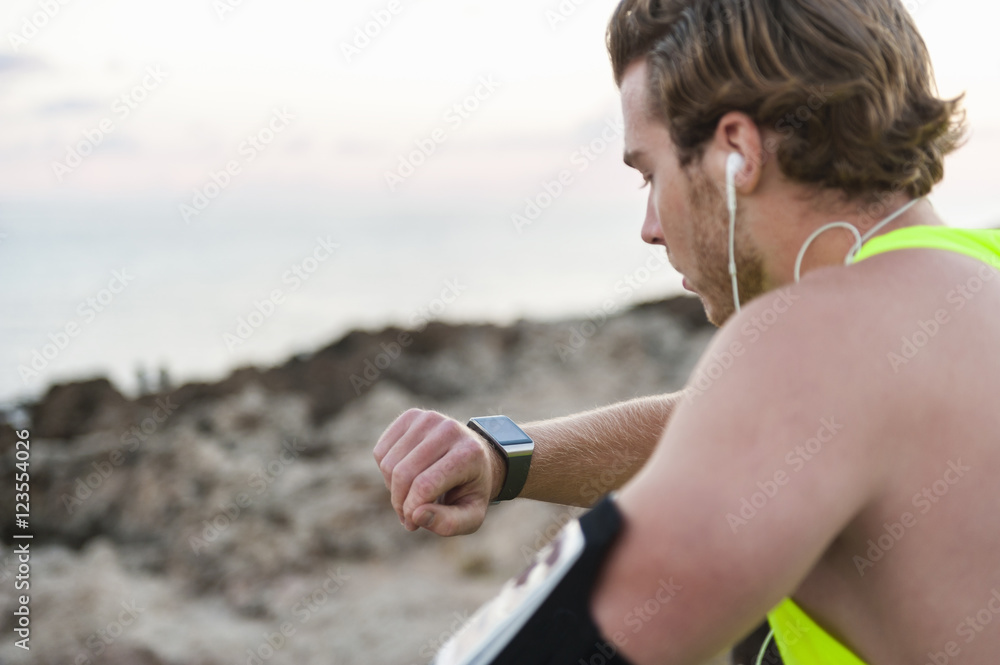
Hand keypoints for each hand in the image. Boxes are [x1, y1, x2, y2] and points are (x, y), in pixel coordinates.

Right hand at [373, 409, 505, 535]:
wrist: (475, 458)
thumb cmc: (471, 490)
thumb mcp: (471, 516)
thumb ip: (449, 524)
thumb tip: (416, 515)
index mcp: (469, 454)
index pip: (425, 485)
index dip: (411, 509)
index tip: (413, 523)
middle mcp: (449, 430)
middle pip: (403, 474)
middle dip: (400, 503)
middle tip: (409, 516)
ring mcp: (429, 419)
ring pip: (388, 464)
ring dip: (393, 489)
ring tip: (411, 495)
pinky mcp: (411, 416)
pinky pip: (380, 451)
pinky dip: (386, 472)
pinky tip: (406, 476)